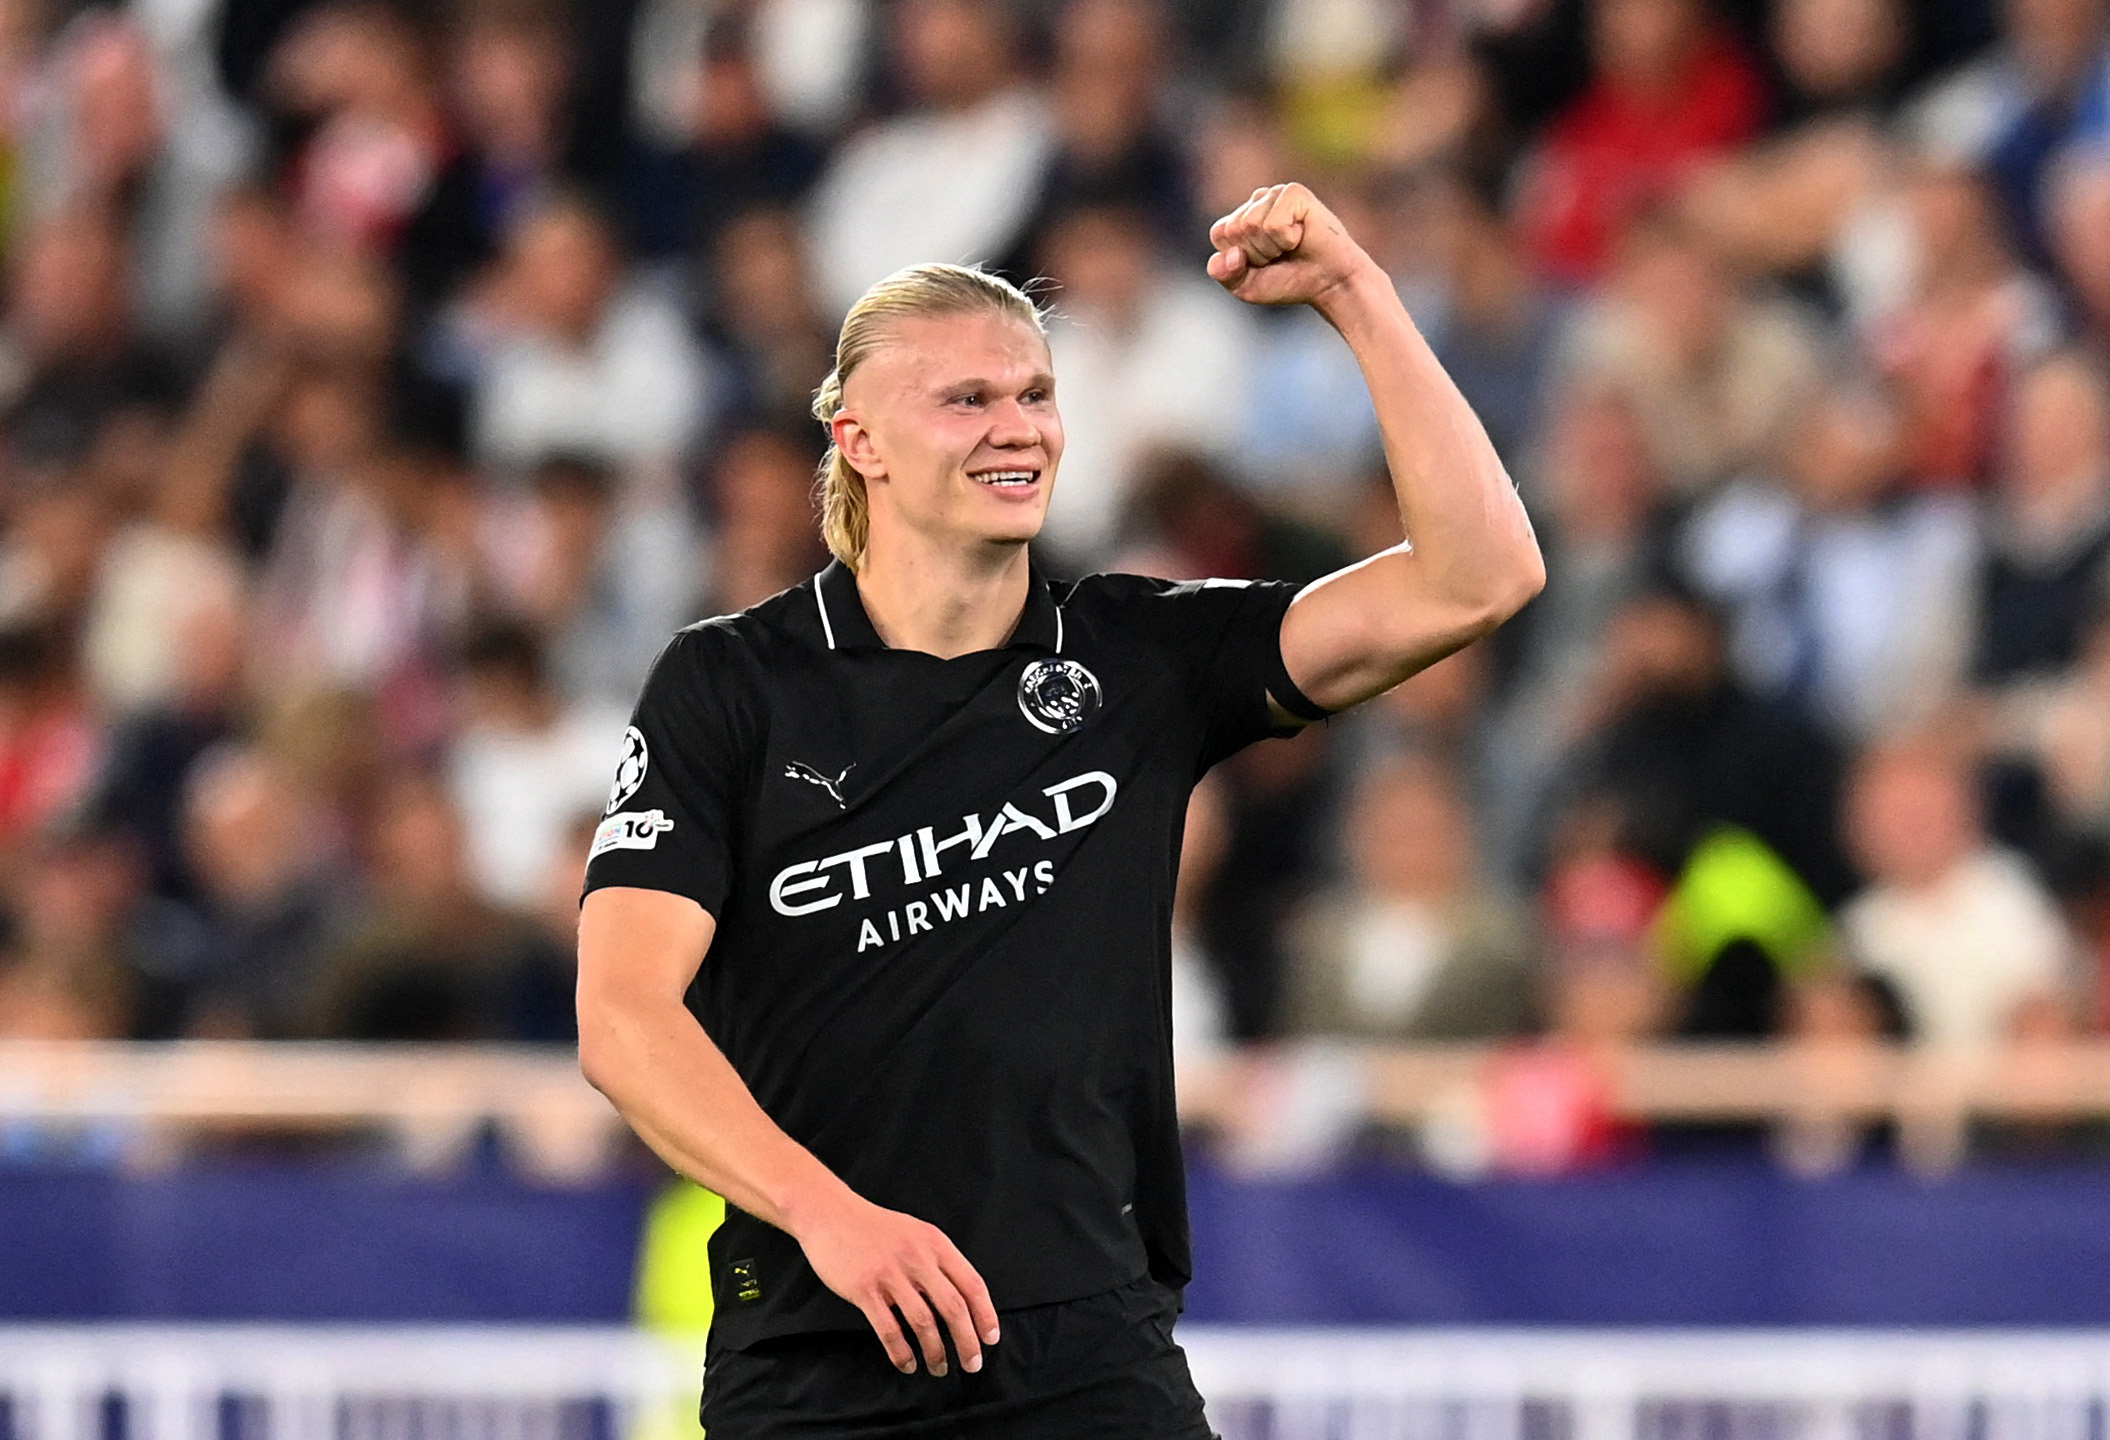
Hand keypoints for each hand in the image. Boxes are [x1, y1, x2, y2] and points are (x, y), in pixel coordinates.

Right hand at [793, 1188, 999, 1376]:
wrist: (832, 1214)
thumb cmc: (876, 1228)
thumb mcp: (917, 1233)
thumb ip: (938, 1262)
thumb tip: (962, 1300)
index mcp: (935, 1244)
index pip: (972, 1284)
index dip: (985, 1315)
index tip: (990, 1338)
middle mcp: (917, 1258)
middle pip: (953, 1307)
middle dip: (967, 1342)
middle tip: (972, 1364)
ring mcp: (890, 1274)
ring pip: (923, 1323)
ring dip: (936, 1352)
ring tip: (939, 1368)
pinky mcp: (864, 1289)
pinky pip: (889, 1330)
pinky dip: (902, 1352)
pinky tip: (908, 1363)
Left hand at [1206, 182, 1377, 309]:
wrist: (1327, 283)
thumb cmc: (1287, 280)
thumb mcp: (1245, 285)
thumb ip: (1223, 273)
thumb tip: (1231, 254)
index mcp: (1240, 218)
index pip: (1220, 233)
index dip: (1238, 258)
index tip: (1261, 263)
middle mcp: (1256, 201)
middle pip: (1234, 229)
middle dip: (1256, 254)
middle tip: (1280, 256)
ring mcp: (1275, 194)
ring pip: (1251, 225)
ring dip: (1272, 248)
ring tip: (1291, 246)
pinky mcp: (1294, 193)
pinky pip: (1273, 223)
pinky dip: (1286, 239)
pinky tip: (1301, 236)